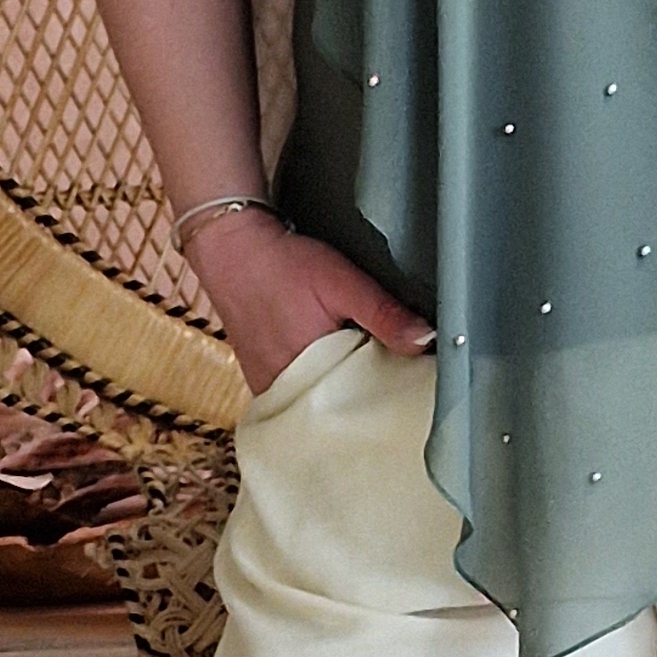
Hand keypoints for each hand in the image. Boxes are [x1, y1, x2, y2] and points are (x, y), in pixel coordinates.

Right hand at [188, 207, 434, 398]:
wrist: (231, 249)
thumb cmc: (283, 264)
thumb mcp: (342, 283)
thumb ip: (385, 314)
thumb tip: (426, 341)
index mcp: (308, 374)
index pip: (361, 404)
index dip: (387, 395)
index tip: (408, 384)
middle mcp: (283, 390)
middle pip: (339, 407)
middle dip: (365, 396)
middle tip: (391, 377)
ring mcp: (268, 387)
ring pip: (317, 402)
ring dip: (340, 390)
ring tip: (362, 370)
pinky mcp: (260, 379)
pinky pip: (296, 394)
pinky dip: (316, 385)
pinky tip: (331, 366)